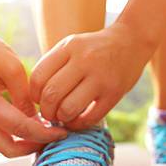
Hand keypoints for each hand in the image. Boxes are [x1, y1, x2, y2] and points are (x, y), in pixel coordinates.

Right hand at [0, 25, 66, 156]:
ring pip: (4, 146)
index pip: (19, 128)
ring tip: (49, 132)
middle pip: (9, 149)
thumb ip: (26, 97)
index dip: (44, 134)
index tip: (63, 132)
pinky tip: (37, 125)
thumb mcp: (14, 69)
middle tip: (56, 136)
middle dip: (34, 147)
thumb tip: (39, 122)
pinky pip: (2, 136)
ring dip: (27, 144)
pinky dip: (20, 136)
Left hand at [30, 22, 153, 129]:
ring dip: (61, 119)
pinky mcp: (114, 93)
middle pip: (51, 95)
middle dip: (46, 111)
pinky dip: (78, 124)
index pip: (38, 77)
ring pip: (68, 108)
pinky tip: (77, 120)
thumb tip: (34, 98)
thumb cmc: (95, 49)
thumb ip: (53, 65)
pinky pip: (89, 118)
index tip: (40, 100)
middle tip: (50, 114)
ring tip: (63, 117)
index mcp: (69, 47)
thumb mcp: (72, 46)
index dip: (34, 96)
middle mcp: (84, 60)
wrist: (131, 41)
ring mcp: (100, 78)